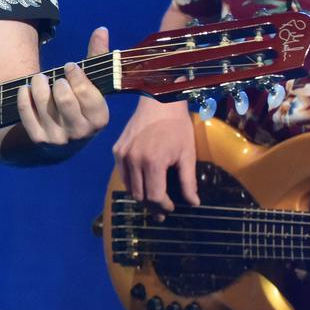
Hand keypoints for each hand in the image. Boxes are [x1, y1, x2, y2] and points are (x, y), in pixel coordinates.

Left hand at [14, 26, 111, 149]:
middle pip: (64, 97)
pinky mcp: (38, 139)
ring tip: (40, 78)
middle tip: (56, 77)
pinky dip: (24, 95)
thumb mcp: (94, 86)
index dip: (76, 74)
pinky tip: (26, 89)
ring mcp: (58, 138)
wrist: (65, 141)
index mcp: (99, 120)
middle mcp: (80, 133)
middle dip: (58, 80)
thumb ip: (98, 57)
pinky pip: (25, 110)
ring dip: (39, 83)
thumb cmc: (81, 105)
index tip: (70, 66)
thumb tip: (101, 29)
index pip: (86, 93)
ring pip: (43, 101)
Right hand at [112, 94, 198, 209]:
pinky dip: (132, 182)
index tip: (172, 208)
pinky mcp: (117, 150)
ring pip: (129, 188)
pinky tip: (143, 181)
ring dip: (141, 195)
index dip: (163, 206)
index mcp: (153, 163)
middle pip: (140, 196)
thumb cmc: (177, 127)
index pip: (154, 196)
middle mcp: (133, 161)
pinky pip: (123, 175)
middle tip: (163, 207)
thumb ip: (188, 181)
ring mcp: (122, 155)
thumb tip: (193, 203)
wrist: (158, 102)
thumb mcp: (187, 154)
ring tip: (153, 197)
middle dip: (152, 205)